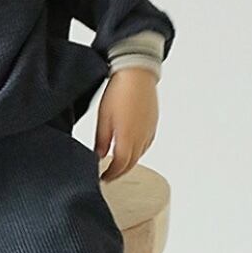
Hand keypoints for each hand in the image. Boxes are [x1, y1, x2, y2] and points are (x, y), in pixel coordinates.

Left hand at [95, 68, 158, 182]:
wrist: (137, 73)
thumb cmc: (119, 91)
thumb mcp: (103, 117)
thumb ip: (101, 139)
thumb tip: (98, 155)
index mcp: (127, 138)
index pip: (119, 165)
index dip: (110, 175)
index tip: (103, 178)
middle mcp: (141, 137)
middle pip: (131, 163)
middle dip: (119, 172)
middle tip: (109, 176)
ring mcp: (149, 131)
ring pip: (139, 155)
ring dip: (128, 162)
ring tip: (117, 164)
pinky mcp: (153, 124)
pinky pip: (146, 144)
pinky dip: (137, 151)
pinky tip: (130, 149)